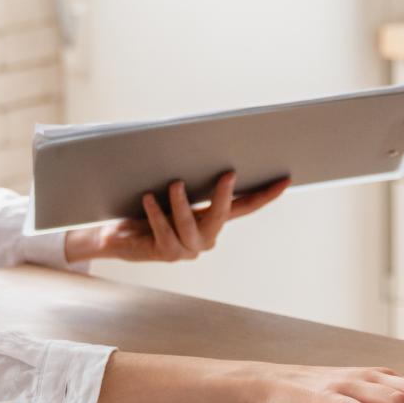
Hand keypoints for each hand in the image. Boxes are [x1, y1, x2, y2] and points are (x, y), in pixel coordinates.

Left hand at [65, 172, 286, 263]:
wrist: (117, 237)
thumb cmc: (145, 209)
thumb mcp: (171, 192)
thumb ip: (188, 180)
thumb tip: (198, 149)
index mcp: (213, 221)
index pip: (245, 207)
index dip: (266, 195)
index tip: (286, 179)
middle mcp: (205, 238)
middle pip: (223, 215)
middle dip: (224, 195)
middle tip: (228, 174)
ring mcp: (188, 249)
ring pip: (189, 224)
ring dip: (181, 202)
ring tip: (174, 184)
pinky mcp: (166, 254)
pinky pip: (164, 230)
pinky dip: (156, 213)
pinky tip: (149, 198)